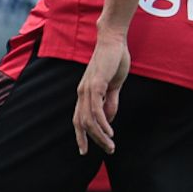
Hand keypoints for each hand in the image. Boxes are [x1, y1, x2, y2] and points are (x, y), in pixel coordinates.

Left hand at [73, 28, 129, 154]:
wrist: (114, 40)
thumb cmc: (114, 60)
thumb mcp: (114, 85)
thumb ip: (111, 102)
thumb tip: (109, 120)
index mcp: (85, 93)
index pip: (78, 119)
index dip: (80, 136)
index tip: (85, 151)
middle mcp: (82, 93)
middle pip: (81, 123)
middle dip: (92, 140)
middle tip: (107, 150)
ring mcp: (87, 89)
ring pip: (88, 119)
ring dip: (100, 135)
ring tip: (111, 145)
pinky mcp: (96, 84)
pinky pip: (96, 109)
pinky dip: (102, 123)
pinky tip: (110, 131)